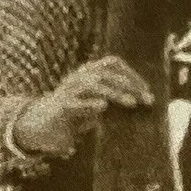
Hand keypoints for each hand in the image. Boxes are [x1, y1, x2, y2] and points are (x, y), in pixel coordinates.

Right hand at [12, 56, 156, 158]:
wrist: (43, 126)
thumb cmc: (75, 115)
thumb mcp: (97, 103)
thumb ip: (115, 98)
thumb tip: (144, 99)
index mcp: (88, 72)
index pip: (113, 63)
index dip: (132, 74)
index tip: (148, 91)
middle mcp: (78, 77)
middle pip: (107, 73)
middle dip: (130, 85)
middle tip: (147, 100)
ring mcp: (69, 90)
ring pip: (94, 84)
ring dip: (115, 93)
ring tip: (132, 104)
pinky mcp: (61, 106)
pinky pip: (76, 103)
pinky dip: (90, 104)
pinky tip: (103, 107)